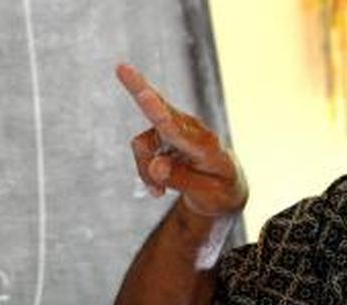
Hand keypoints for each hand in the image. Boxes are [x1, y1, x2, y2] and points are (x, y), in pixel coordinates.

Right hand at [116, 63, 247, 217]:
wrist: (225, 188)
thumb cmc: (220, 191)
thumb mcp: (206, 195)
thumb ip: (181, 180)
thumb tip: (156, 166)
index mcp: (206, 146)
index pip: (177, 129)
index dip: (159, 113)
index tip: (145, 95)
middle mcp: (190, 130)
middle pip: (158, 109)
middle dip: (138, 89)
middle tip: (121, 67)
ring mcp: (175, 129)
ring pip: (142, 146)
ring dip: (145, 172)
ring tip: (159, 192)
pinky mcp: (164, 134)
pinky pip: (142, 152)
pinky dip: (146, 173)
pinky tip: (159, 187)